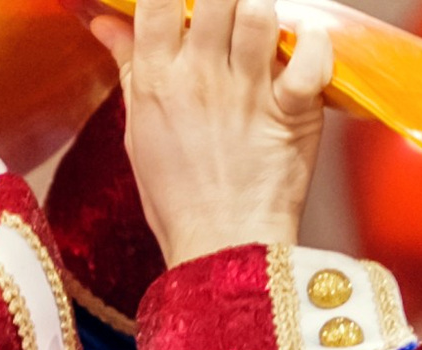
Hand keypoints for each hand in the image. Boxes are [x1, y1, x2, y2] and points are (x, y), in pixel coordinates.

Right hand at [89, 0, 332, 270]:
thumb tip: (106, 22)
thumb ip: (128, 68)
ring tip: (263, 28)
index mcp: (157, 80)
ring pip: (258, 13)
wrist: (221, 252)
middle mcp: (199, 78)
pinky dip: (314, 43)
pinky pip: (309, 59)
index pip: (157, 0)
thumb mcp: (139, 131)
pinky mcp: (289, 114)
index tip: (184, 0)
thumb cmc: (179, 199)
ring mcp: (247, 94)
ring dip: (263, 10)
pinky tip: (306, 42)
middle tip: (228, 12)